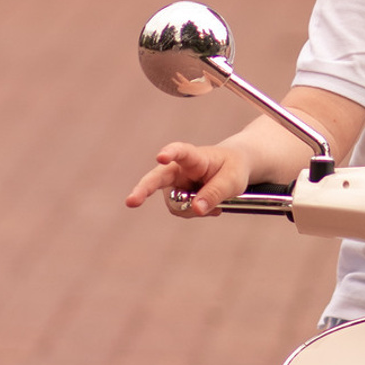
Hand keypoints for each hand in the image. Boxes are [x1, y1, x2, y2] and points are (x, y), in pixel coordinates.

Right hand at [125, 141, 251, 217]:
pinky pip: (180, 211)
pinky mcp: (174, 195)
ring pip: (175, 204)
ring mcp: (174, 183)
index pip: (181, 152)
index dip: (171, 153)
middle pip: (157, 178)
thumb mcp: (232, 180)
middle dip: (143, 189)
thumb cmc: (233, 168)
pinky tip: (206, 205)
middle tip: (131, 201)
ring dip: (193, 208)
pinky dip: (195, 212)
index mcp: (195, 157)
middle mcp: (178, 168)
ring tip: (214, 201)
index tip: (162, 156)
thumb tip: (196, 210)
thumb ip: (215, 193)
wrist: (232, 167)